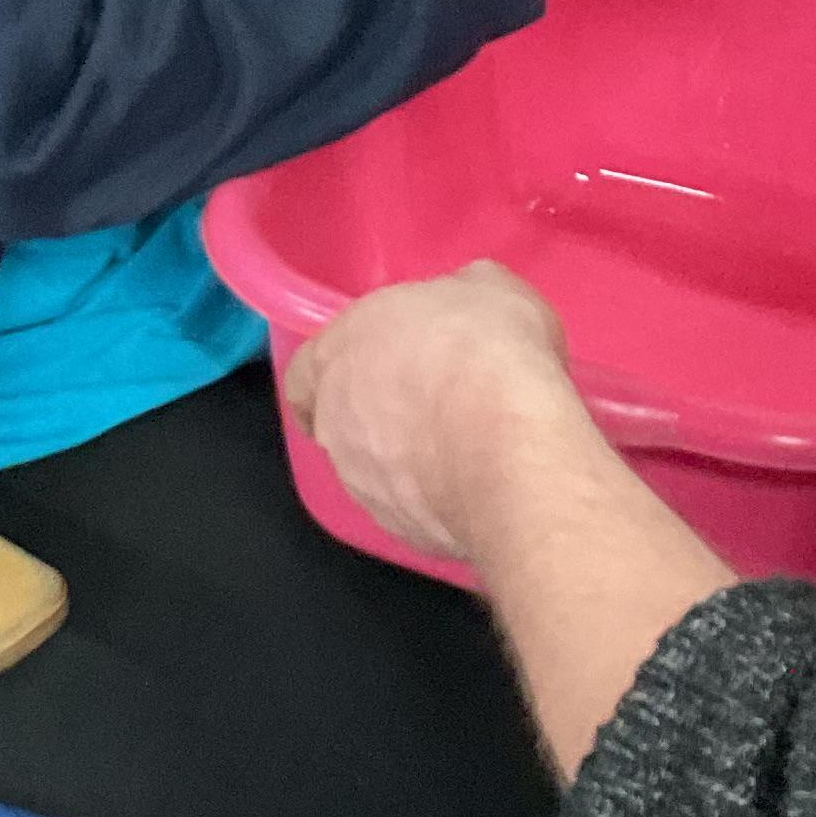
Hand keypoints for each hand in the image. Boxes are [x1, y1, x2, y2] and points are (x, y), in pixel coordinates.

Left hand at [283, 262, 587, 560]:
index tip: (372, 370)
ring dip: (409, 461)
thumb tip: (466, 299)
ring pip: (375, 472)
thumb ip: (457, 295)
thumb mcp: (486, 287)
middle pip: (341, 422)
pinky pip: (415, 509)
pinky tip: (483, 481)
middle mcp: (336, 424)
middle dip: (381, 416)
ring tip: (468, 445)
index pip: (304, 373)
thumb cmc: (484, 351)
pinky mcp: (401, 529)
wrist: (511, 445)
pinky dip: (439, 497)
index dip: (336, 372)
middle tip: (436, 403)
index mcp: (336, 355)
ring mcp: (363, 485)